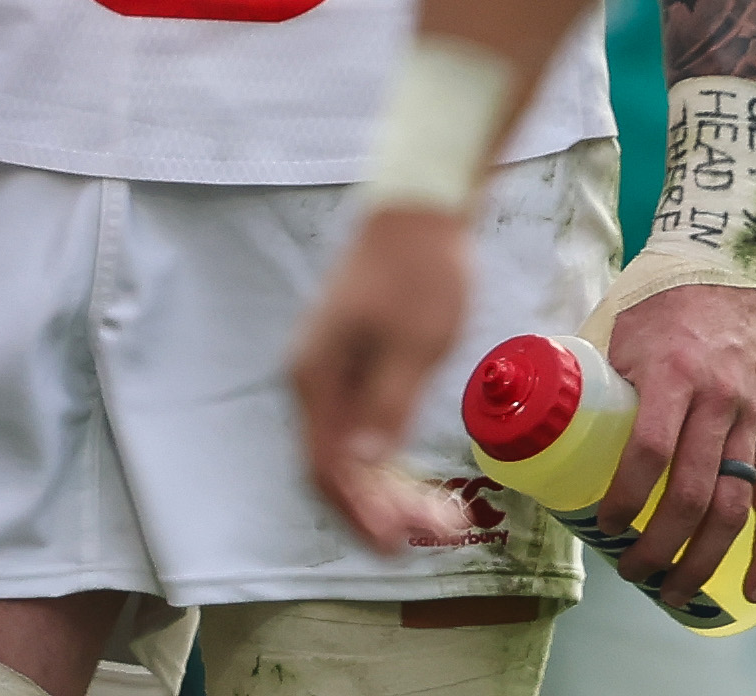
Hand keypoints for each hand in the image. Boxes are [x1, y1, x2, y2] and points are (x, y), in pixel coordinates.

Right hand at [290, 206, 485, 554]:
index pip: (328, 467)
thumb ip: (385, 405)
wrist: (418, 209)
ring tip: (443, 514)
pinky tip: (420, 477)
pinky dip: (388, 462)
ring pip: (348, 453)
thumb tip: (362, 462)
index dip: (362, 513)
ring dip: (388, 491)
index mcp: (318, 377)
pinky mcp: (350, 366)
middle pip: (334, 467)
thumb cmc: (419, 272)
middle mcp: (312, 381)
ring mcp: (329, 373)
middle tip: (442, 531)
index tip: (402, 546)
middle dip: (382, 509)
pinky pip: (359, 431)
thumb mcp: (414, 344)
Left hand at [600, 281, 755, 604]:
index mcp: (671, 374)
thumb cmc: (657, 299)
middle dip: (662, 544)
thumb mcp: (617, 331)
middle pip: (693, 491)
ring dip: (707, 557)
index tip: (604, 524)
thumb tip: (546, 427)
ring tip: (679, 591)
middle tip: (635, 572)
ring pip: (733, 502)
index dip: (626, 497)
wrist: (725, 264)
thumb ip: (598, 381)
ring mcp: (751, 415)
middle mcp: (716, 399)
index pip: (649, 451)